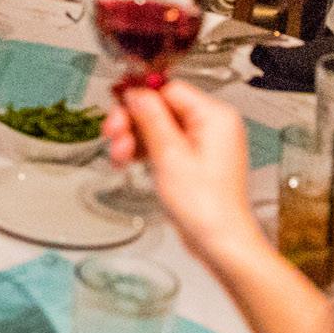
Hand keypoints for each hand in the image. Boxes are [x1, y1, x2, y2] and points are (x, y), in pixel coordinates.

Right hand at [104, 82, 262, 268]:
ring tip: (119, 155)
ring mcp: (203, 143)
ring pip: (158, 126)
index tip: (118, 108)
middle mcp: (212, 126)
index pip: (169, 90)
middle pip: (161, 107)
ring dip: (134, 138)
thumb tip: (136, 93)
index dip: (140, 99)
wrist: (220, 242)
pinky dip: (144, 150)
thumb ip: (151, 118)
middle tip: (113, 133)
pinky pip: (164, 143)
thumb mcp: (170, 155)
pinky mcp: (194, 160)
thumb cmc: (207, 207)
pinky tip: (128, 161)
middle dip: (133, 121)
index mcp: (215, 117)